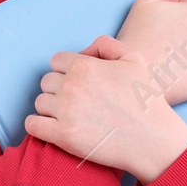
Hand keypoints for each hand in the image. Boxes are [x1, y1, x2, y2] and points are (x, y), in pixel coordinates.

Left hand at [23, 34, 186, 182]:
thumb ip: (105, 45)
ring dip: (51, 109)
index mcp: (85, 65)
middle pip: (46, 82)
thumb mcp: (134, 59)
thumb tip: (83, 51)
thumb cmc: (146, 100)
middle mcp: (72, 86)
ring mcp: (66, 111)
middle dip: (59, 90)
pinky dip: (38, 126)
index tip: (78, 85)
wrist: (154, 140)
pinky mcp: (63, 136)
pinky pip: (32, 125)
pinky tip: (52, 129)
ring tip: (71, 117)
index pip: (56, 61)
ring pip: (40, 103)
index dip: (66, 72)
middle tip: (77, 103)